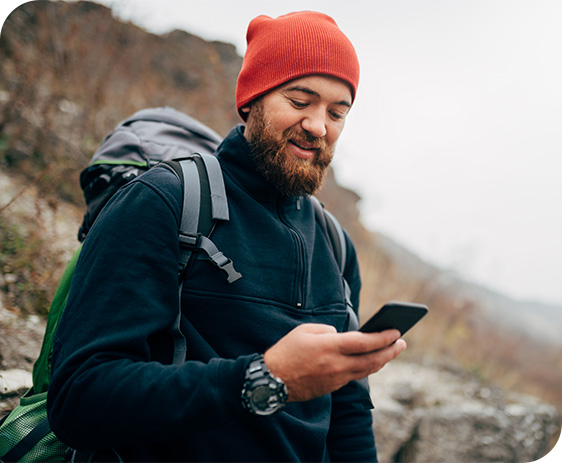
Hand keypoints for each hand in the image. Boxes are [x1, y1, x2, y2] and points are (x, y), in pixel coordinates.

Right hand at [263, 323, 405, 401]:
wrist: (272, 380)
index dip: (383, 337)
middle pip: (372, 360)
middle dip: (391, 351)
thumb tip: (341, 336)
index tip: (396, 331)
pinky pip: (354, 376)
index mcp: (329, 347)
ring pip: (366, 371)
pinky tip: (370, 361)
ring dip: (382, 361)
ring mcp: (335, 379)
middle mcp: (336, 364)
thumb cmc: (286, 351)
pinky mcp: (332, 388)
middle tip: (402, 343)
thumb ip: (327, 330)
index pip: (364, 342)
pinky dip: (365, 368)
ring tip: (391, 351)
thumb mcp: (304, 330)